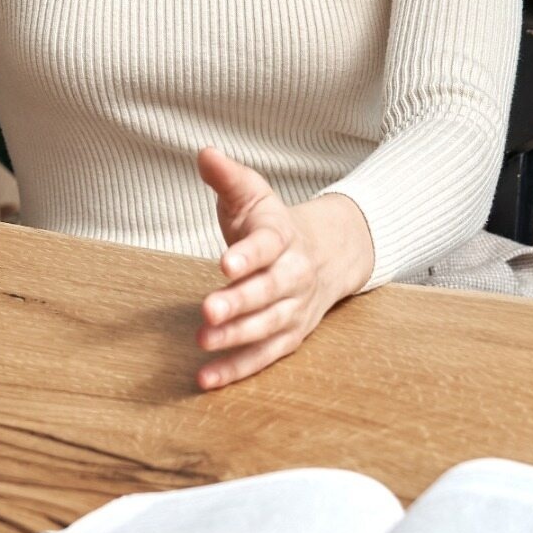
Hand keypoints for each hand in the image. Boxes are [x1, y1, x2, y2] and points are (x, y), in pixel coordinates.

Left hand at [194, 146, 370, 389]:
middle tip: (208, 310)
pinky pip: (264, 356)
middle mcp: (294, 275)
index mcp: (283, 237)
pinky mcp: (289, 335)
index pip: (267, 246)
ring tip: (203, 342)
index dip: (247, 255)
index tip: (223, 263)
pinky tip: (205, 379)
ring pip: (268, 327)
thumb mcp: (253, 193)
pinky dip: (237, 369)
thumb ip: (228, 176)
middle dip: (240, 302)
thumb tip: (204, 153)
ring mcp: (294, 308)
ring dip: (236, 338)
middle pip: (269, 291)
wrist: (329, 252)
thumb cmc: (273, 223)